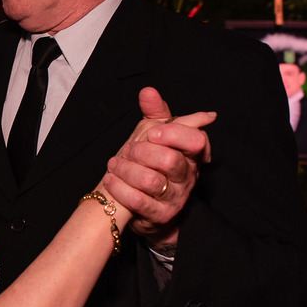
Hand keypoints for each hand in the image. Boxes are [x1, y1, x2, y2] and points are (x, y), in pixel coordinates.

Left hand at [102, 87, 214, 247]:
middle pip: (170, 160)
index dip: (173, 134)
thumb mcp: (155, 135)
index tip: (152, 133)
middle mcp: (187, 177)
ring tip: (114, 164)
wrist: (143, 204)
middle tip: (127, 151)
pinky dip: (119, 187)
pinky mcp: (159, 215)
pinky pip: (137, 201)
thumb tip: (148, 91)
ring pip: (150, 180)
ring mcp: (174, 198)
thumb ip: (155, 113)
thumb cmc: (150, 164)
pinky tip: (110, 179)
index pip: (196, 140)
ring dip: (125, 169)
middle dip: (142, 151)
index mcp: (190, 154)